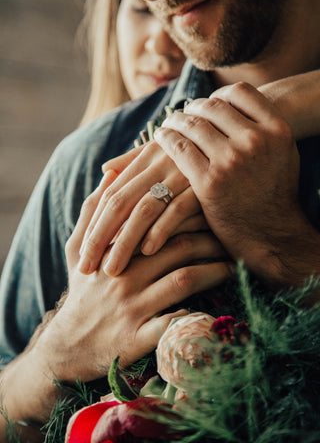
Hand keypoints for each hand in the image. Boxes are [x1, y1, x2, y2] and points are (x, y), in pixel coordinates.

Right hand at [38, 190, 229, 381]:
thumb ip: (92, 211)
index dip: (187, 213)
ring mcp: (132, 307)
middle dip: (209, 238)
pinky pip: (177, 323)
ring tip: (234, 264)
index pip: (156, 221)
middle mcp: (123, 275)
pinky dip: (200, 314)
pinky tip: (220, 308)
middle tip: (230, 234)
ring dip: (215, 270)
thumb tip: (110, 175)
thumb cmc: (82, 291)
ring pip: (183, 279)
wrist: (70, 346)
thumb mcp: (76, 249)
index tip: (209, 208)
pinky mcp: (139, 338)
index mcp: (111, 250)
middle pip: (177, 247)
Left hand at [78, 138, 208, 276]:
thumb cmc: (194, 156)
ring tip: (113, 269)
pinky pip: (177, 209)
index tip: (81, 253)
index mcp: (145, 157)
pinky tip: (148, 252)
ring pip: (143, 209)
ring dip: (125, 242)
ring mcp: (181, 173)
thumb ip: (133, 162)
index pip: (110, 194)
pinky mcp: (203, 186)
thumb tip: (105, 170)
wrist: (235, 143)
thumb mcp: (163, 154)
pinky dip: (161, 230)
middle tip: (86, 268)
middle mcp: (158, 163)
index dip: (93, 225)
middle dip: (99, 237)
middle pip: (119, 202)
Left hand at [154, 82, 314, 282]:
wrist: (272, 236)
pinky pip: (179, 148)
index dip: (219, 95)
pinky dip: (165, 138)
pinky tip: (160, 137)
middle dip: (193, 107)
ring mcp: (231, 161)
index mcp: (277, 129)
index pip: (240, 93)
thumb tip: (234, 105)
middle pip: (212, 107)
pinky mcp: (209, 182)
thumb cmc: (275, 194)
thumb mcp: (282, 154)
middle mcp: (255, 141)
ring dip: (175, 120)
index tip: (209, 103)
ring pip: (192, 124)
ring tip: (168, 124)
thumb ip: (262, 128)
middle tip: (183, 114)